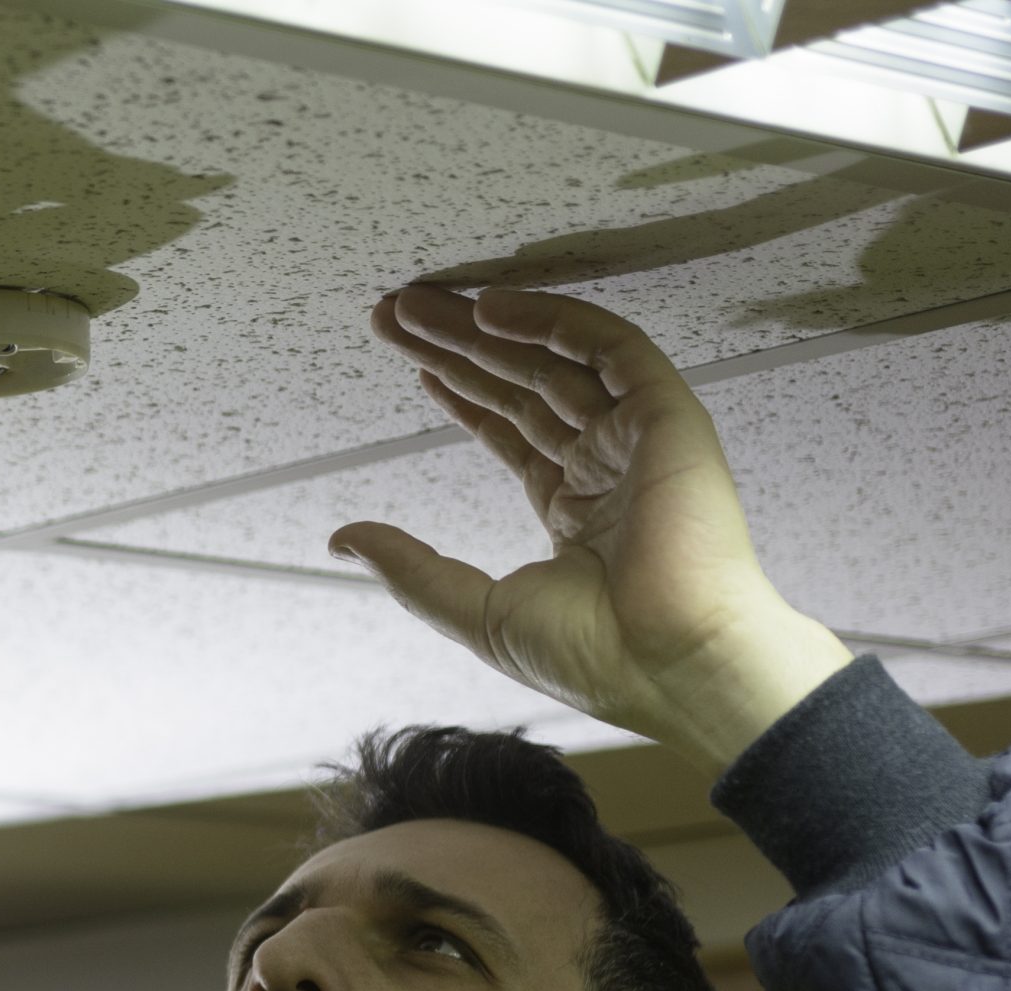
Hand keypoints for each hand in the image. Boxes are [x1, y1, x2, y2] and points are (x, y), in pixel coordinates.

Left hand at [332, 286, 851, 773]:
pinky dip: (554, 323)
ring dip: (487, 327)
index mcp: (574, 509)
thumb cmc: (592, 657)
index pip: (510, 430)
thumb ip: (410, 567)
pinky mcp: (667, 417)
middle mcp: (607, 465)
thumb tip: (343, 537)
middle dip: (456, 348)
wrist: (666, 665)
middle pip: (522, 385)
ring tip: (418, 305)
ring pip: (554, 360)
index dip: (459, 392)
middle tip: (395, 313)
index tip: (410, 361)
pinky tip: (492, 310)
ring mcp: (638, 439)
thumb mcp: (474, 609)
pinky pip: (610, 350)